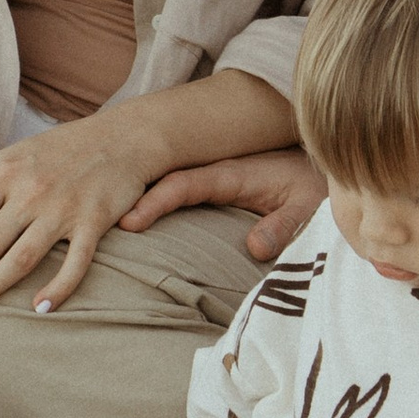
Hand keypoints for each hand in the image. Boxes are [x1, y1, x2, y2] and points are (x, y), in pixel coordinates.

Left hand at [0, 112, 166, 315]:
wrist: (121, 138)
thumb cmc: (57, 151)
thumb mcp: (6, 160)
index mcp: (3, 173)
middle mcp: (30, 190)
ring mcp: (62, 208)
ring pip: (20, 257)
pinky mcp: (94, 221)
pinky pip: (75, 262)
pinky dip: (58, 287)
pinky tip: (39, 308)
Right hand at [115, 147, 324, 262]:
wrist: (324, 170)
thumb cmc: (315, 188)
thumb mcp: (309, 208)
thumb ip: (284, 226)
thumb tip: (254, 247)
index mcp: (234, 175)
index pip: (187, 185)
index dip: (157, 201)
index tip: (129, 220)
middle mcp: (216, 175)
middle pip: (163, 184)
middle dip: (130, 200)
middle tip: (94, 223)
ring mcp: (211, 182)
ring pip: (165, 187)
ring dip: (133, 200)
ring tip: (95, 224)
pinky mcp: (212, 192)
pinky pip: (175, 194)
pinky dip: (148, 201)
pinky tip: (123, 221)